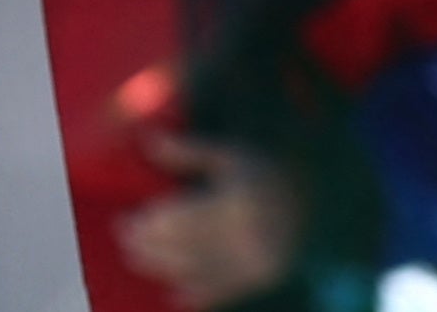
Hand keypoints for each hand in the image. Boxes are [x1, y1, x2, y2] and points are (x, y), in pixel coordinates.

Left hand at [116, 131, 306, 309]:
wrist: (312, 200)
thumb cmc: (260, 170)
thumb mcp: (228, 154)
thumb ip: (189, 151)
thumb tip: (148, 141)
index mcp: (234, 200)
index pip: (179, 218)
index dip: (147, 224)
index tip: (124, 222)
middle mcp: (246, 234)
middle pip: (184, 246)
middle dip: (149, 247)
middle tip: (125, 243)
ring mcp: (256, 260)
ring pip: (199, 270)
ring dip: (163, 269)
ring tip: (137, 260)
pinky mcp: (263, 278)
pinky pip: (224, 291)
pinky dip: (198, 295)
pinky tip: (174, 295)